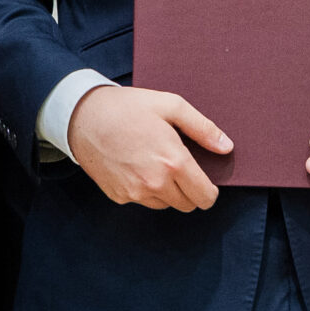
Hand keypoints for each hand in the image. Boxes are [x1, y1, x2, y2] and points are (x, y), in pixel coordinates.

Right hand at [69, 85, 232, 210]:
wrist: (83, 117)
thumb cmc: (128, 107)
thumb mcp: (170, 105)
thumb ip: (203, 128)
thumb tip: (226, 147)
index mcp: (173, 162)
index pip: (205, 197)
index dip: (210, 191)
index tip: (206, 183)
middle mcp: (155, 183)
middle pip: (187, 205)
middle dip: (189, 191)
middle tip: (179, 168)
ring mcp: (135, 193)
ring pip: (165, 205)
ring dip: (167, 192)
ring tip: (154, 163)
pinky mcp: (119, 196)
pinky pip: (142, 201)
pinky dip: (144, 190)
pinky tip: (136, 166)